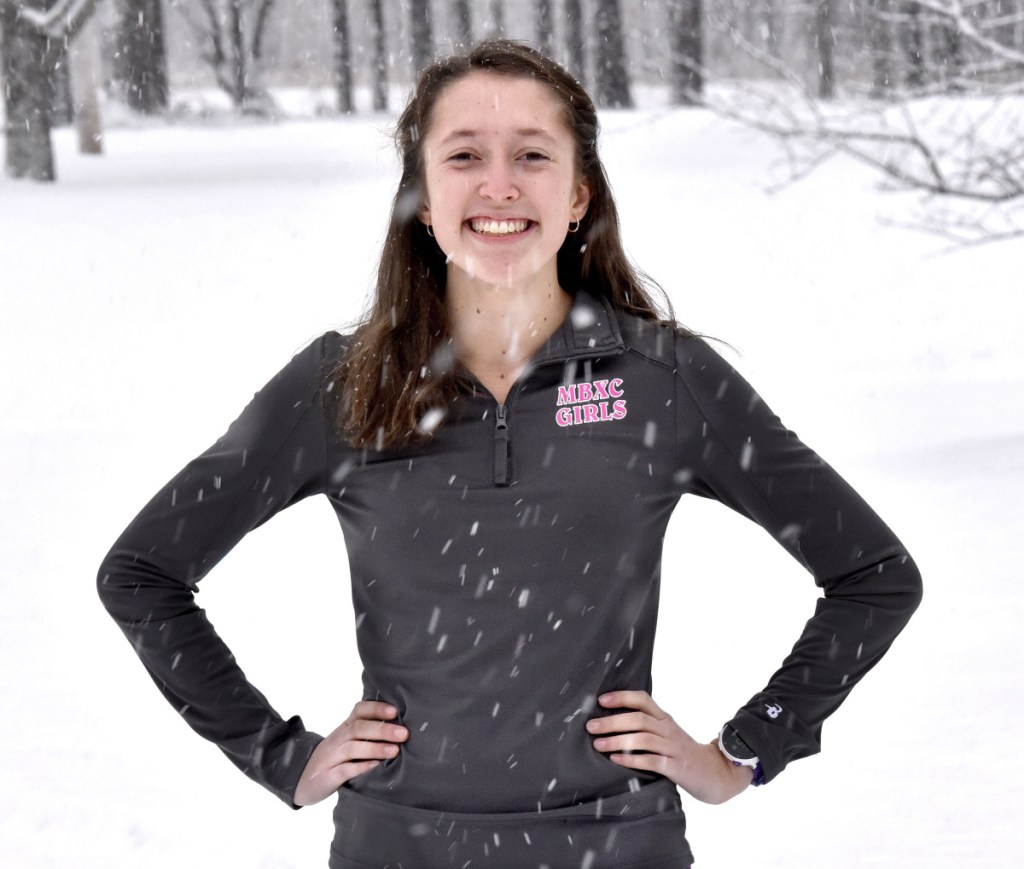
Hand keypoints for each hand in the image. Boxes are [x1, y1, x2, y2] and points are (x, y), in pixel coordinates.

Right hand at [294, 700, 407, 805]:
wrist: (304, 780)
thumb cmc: (336, 758)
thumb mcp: (349, 742)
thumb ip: (369, 733)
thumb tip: (402, 727)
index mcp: (345, 728)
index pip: (359, 710)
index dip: (376, 708)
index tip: (395, 711)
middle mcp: (338, 739)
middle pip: (358, 728)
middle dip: (382, 729)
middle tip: (404, 733)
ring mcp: (332, 757)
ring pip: (352, 748)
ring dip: (375, 748)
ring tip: (395, 751)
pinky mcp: (328, 776)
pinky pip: (344, 770)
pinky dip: (360, 768)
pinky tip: (376, 767)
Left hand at [586, 690, 751, 804]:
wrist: (714, 773)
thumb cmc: (682, 753)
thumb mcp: (667, 734)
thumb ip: (646, 727)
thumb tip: (610, 721)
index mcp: (664, 718)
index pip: (643, 700)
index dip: (622, 697)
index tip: (601, 700)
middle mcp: (668, 729)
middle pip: (639, 719)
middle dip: (612, 721)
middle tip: (591, 726)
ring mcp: (673, 748)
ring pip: (643, 739)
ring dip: (617, 740)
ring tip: (598, 744)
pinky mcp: (676, 767)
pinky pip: (652, 761)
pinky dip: (632, 760)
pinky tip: (616, 760)